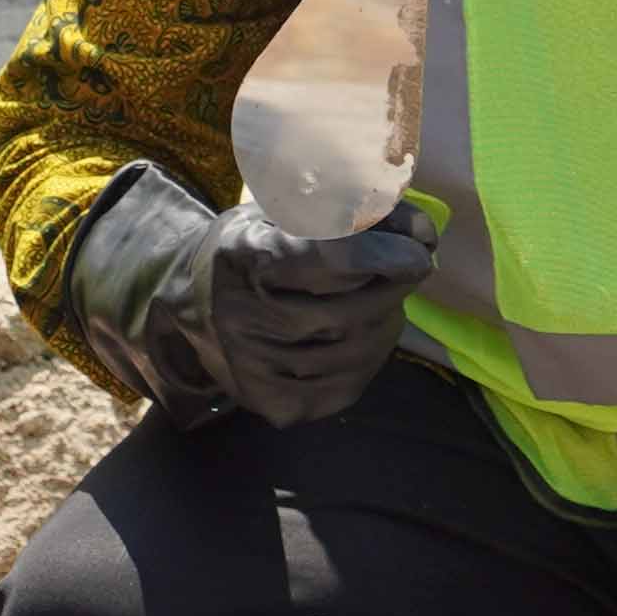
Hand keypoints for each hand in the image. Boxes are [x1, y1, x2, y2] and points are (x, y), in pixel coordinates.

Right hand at [67, 166, 441, 426]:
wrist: (193, 312)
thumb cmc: (250, 249)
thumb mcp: (278, 210)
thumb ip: (343, 210)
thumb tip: (420, 230)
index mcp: (243, 258)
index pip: (331, 259)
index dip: (387, 251)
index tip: (423, 242)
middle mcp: (245, 320)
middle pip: (353, 309)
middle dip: (397, 283)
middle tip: (412, 263)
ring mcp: (260, 370)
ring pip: (360, 347)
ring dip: (389, 316)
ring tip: (384, 295)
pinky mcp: (279, 406)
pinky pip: (353, 380)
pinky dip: (374, 352)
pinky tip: (365, 330)